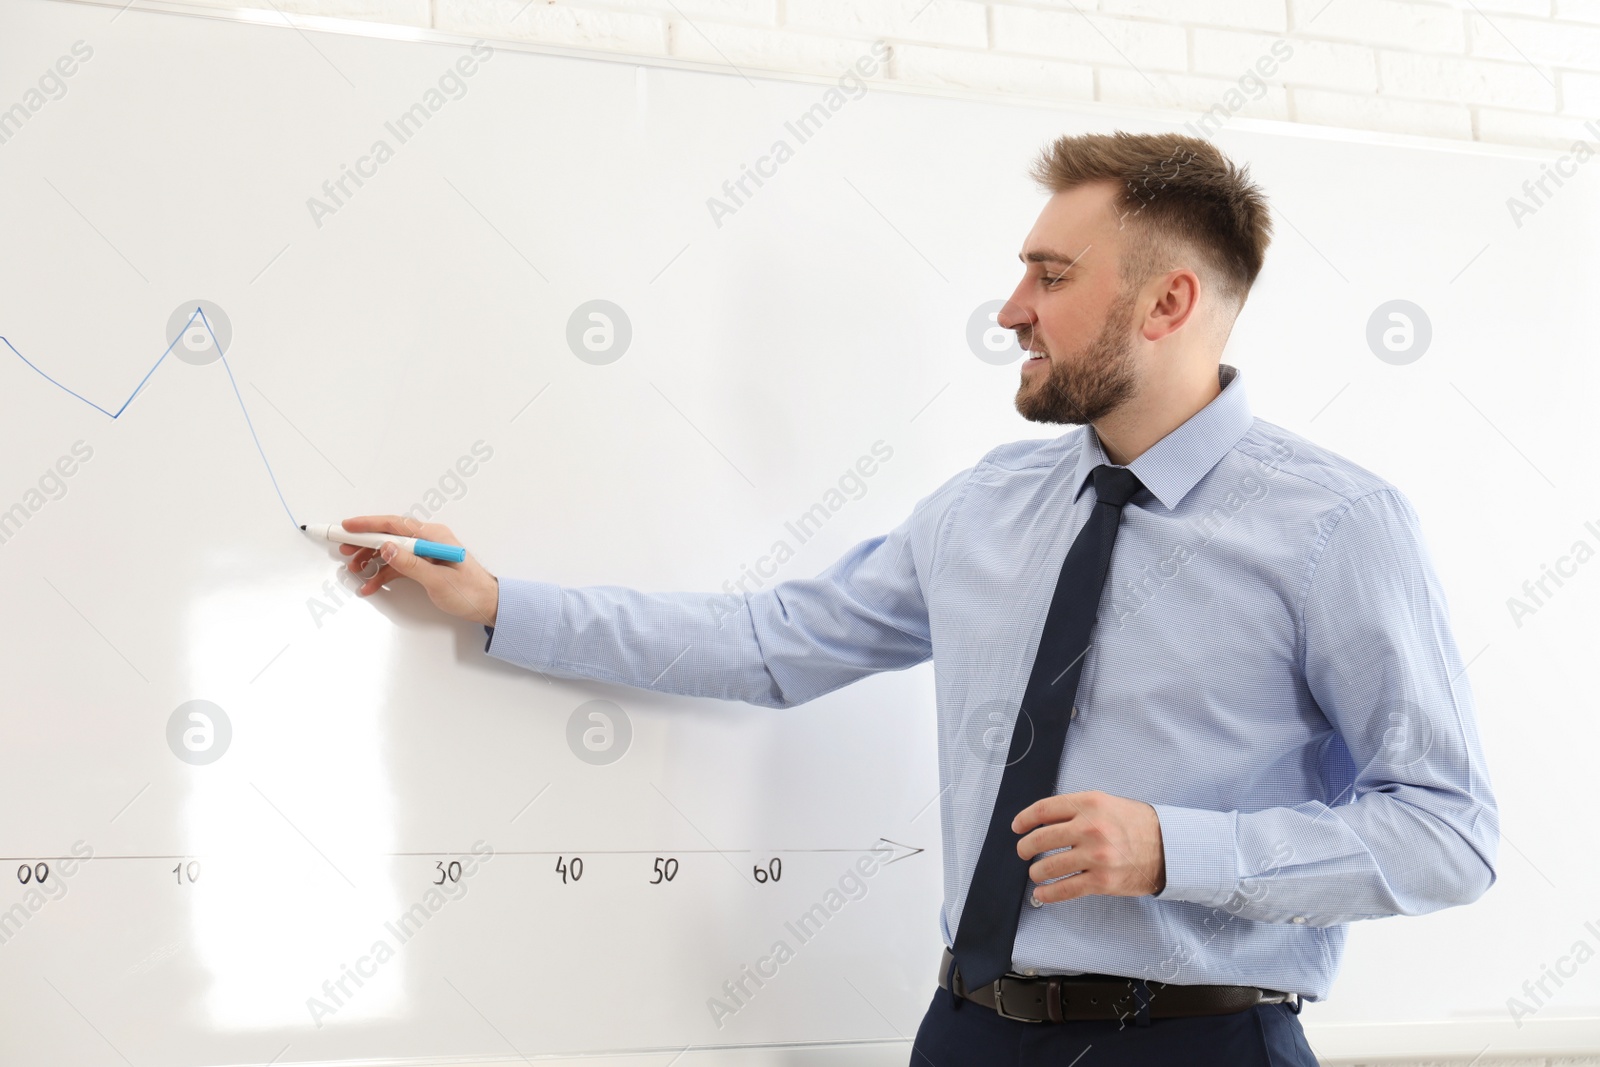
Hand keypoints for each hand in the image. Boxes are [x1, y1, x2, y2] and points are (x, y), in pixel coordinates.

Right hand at [337, 515, 499, 627]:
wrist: (488, 605)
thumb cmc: (470, 591)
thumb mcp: (437, 580)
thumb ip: (411, 564)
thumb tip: (386, 548)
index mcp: (434, 536)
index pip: (395, 525)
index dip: (369, 524)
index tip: (347, 526)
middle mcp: (428, 541)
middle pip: (390, 536)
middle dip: (365, 543)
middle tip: (344, 551)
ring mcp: (426, 553)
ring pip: (391, 551)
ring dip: (371, 560)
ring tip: (355, 570)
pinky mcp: (424, 566)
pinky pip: (398, 566)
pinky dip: (383, 574)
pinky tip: (370, 585)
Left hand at [1012, 790, 1166, 903]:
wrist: (1170, 847)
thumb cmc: (1137, 824)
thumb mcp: (1106, 803)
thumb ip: (1076, 809)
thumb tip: (1043, 821)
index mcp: (1089, 803)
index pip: (1043, 810)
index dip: (1024, 819)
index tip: (1017, 827)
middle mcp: (1090, 827)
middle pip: (1040, 839)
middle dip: (1025, 848)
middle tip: (1023, 852)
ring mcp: (1095, 856)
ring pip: (1048, 866)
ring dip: (1036, 872)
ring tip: (1036, 873)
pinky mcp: (1101, 881)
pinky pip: (1064, 889)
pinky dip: (1048, 894)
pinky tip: (1042, 893)